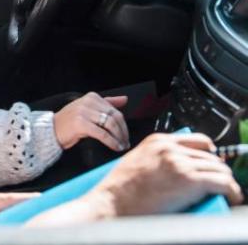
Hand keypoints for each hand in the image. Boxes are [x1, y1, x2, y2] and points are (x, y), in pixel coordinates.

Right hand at [26, 133, 242, 226]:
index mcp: (157, 141)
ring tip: (226, 193)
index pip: (198, 140)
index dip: (209, 154)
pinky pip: (224, 183)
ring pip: (221, 169)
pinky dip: (233, 192)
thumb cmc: (119, 190)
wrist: (111, 204)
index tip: (212, 164)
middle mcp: (171, 149)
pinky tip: (232, 198)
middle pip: (212, 155)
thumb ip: (157, 158)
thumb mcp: (136, 162)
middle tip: (218, 184)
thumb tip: (178, 167)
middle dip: (217, 171)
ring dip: (226, 182)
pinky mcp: (190, 181)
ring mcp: (181, 163)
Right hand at [54, 92, 128, 150]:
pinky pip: (102, 134)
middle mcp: (87, 102)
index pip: (114, 110)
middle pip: (114, 117)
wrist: (52, 130)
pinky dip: (111, 142)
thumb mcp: (88, 110)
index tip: (125, 134)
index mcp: (91, 97)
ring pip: (110, 125)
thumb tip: (125, 99)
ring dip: (119, 137)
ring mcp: (83, 112)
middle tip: (126, 142)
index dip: (123, 124)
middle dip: (123, 131)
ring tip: (121, 146)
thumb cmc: (70, 122)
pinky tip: (115, 147)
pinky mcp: (80, 123)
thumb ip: (107, 103)